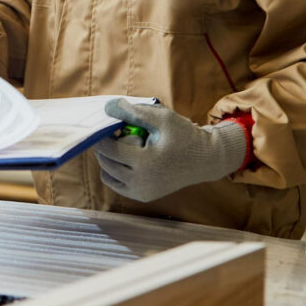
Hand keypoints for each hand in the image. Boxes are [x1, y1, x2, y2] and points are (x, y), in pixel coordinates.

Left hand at [93, 99, 246, 202]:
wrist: (205, 160)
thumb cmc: (184, 135)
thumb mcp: (161, 118)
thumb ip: (133, 112)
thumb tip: (107, 108)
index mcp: (145, 163)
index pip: (109, 150)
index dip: (100, 135)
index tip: (102, 124)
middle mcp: (141, 183)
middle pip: (106, 162)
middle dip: (104, 146)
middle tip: (115, 132)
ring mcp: (142, 193)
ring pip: (107, 175)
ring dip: (108, 159)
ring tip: (122, 145)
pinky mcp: (144, 197)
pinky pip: (117, 184)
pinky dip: (115, 171)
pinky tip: (127, 157)